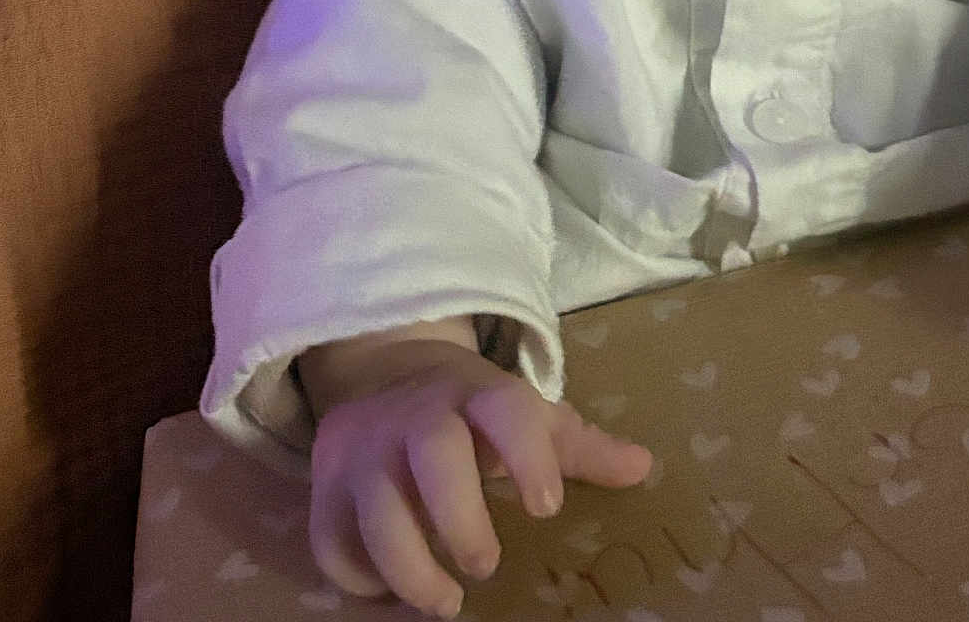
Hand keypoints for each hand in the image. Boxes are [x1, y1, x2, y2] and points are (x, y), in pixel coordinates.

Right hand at [307, 342, 653, 615]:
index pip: (506, 410)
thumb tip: (643, 468)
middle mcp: (418, 415)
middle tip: (487, 565)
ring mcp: (365, 448)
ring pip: (375, 508)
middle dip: (461, 518)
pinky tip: (390, 592)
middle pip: (435, 455)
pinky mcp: (325, 484)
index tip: (546, 507)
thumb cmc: (472, 410)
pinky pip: (330, 539)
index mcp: (476, 393)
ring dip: (409, 567)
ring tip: (444, 602)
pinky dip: (357, 576)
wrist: (385, 369)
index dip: (528, 454)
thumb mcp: (523, 412)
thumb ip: (578, 445)